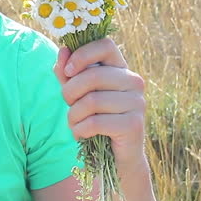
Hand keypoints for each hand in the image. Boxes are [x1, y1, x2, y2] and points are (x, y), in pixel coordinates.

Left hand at [53, 38, 146, 163]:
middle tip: (68, 105)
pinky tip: (81, 134)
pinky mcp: (134, 125)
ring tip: (74, 123)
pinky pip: (95, 122)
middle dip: (70, 92)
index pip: (105, 45)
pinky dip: (80, 130)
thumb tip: (63, 50)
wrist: (116, 155)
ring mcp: (137, 102)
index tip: (68, 72)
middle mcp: (133, 81)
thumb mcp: (78, 92)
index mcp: (121, 68)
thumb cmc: (95, 117)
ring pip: (91, 101)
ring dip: (73, 115)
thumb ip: (68, 72)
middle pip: (93, 75)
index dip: (82, 55)